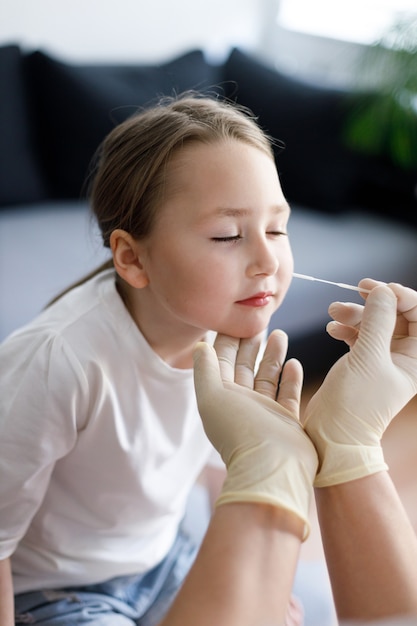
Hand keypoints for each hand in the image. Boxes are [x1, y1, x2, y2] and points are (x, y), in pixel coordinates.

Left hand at [193, 330, 317, 538]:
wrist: (273, 468)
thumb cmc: (241, 431)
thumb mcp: (213, 396)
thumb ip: (205, 369)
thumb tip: (199, 345)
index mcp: (220, 397)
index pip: (222, 361)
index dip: (227, 339)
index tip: (234, 317)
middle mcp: (241, 404)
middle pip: (245, 366)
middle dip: (251, 344)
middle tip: (261, 321)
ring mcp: (265, 413)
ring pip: (267, 377)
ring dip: (272, 356)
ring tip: (280, 334)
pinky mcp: (286, 422)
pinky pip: (288, 395)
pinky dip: (290, 379)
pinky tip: (294, 362)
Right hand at [304, 280, 416, 486]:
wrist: (331, 435)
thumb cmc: (355, 404)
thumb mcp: (368, 357)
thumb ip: (377, 320)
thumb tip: (382, 290)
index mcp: (416, 358)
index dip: (402, 296)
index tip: (378, 289)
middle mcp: (403, 357)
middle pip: (396, 315)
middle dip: (374, 302)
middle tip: (355, 292)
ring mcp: (381, 360)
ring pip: (374, 323)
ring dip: (355, 313)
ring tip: (333, 312)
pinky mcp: (361, 363)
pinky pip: (359, 334)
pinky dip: (346, 328)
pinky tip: (332, 329)